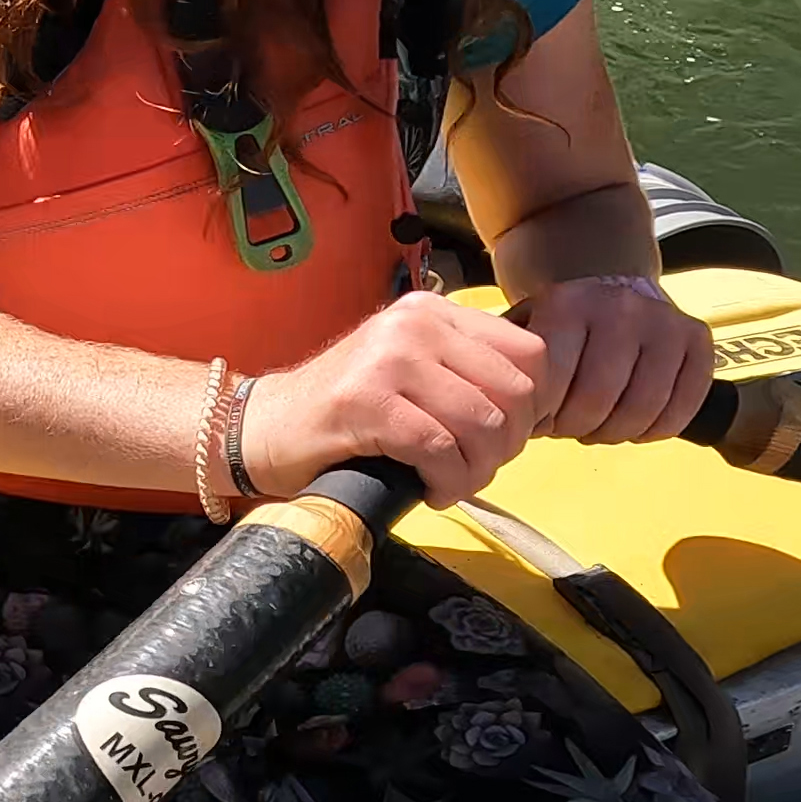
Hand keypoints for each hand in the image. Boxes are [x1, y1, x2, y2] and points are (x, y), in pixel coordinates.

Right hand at [238, 293, 550, 508]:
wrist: (265, 425)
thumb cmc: (347, 408)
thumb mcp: (413, 369)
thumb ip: (466, 373)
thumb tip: (535, 409)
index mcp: (434, 311)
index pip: (530, 354)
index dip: (533, 406)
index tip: (504, 437)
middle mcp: (415, 324)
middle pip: (515, 392)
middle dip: (508, 444)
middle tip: (476, 465)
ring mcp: (389, 359)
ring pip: (482, 423)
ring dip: (477, 470)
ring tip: (452, 481)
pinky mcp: (366, 401)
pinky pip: (439, 449)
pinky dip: (447, 482)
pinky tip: (430, 490)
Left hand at [519, 276, 711, 443]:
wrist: (608, 286)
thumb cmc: (562, 324)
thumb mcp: (526, 330)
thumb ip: (513, 366)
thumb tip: (503, 412)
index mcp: (569, 304)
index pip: (554, 383)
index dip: (544, 416)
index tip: (539, 420)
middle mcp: (621, 307)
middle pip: (599, 401)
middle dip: (577, 428)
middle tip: (568, 426)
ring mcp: (664, 322)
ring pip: (643, 409)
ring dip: (615, 432)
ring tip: (598, 425)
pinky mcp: (697, 339)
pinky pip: (683, 407)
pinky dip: (656, 429)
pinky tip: (634, 423)